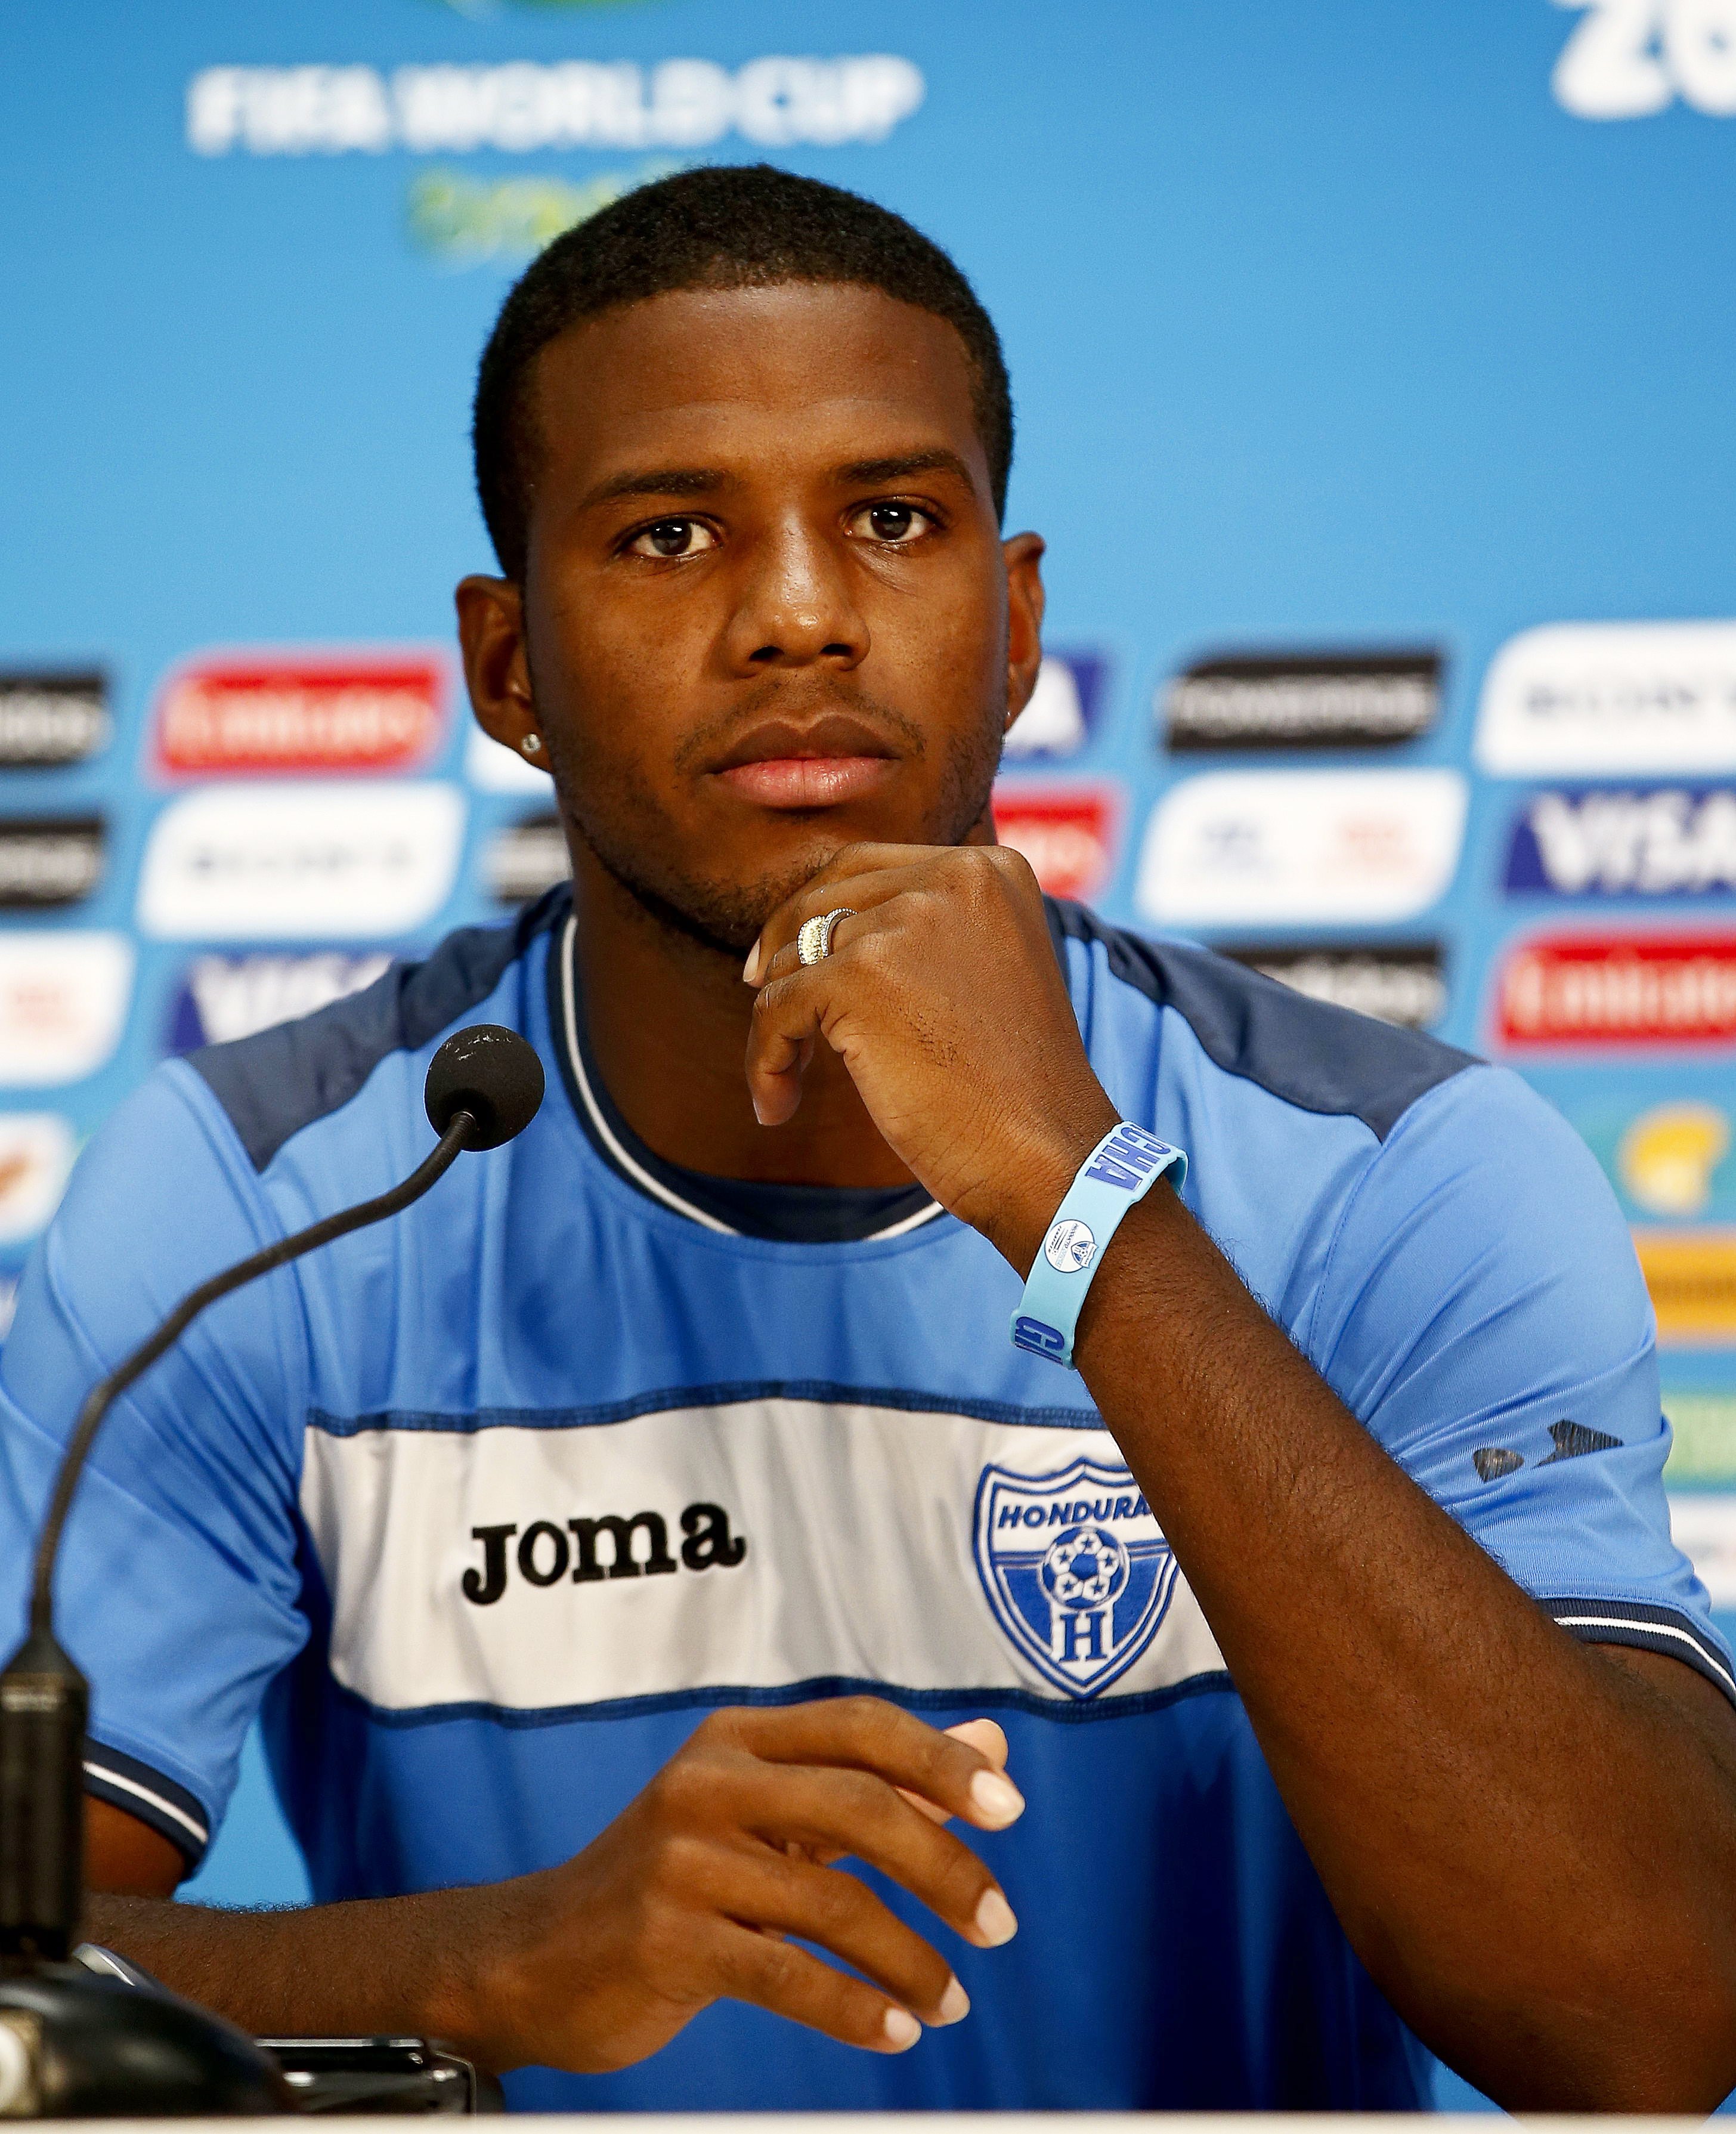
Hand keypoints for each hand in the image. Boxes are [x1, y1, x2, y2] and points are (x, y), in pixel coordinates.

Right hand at [465, 1698, 1024, 2072]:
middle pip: (858, 1806)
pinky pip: (785, 1973)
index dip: (942, 1761)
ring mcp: (681, 1861)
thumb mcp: (769, 1813)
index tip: (1010, 1808)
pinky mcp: (664, 1939)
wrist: (536, 1957)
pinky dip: (854, 2007)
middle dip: (944, 1867)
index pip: (860, 1725)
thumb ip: (877, 1779)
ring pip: (831, 1901)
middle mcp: (707, 1782)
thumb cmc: (674, 1879)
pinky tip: (894, 2029)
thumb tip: (991, 1745)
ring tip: (951, 2001)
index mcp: (738, 1738)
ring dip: (910, 1959)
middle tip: (997, 1922)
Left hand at [743, 843, 1117, 1268]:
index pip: (865, 867)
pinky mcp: (862, 976)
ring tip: (786, 1081)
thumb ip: (924, 932)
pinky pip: (776, 1009)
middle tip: (762, 1000)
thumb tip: (816, 927)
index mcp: (991, 869)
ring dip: (775, 1022)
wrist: (1046, 1157)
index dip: (815, 910)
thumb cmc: (1013, 1088)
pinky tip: (778, 1105)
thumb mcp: (985, 972)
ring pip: (792, 958)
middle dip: (782, 950)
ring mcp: (905, 923)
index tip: (785, 960)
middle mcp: (952, 879)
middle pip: (821, 898)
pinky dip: (766, 1060)